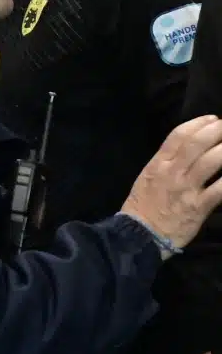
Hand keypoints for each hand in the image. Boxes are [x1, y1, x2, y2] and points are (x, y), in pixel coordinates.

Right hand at [123, 115, 221, 249]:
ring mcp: (186, 189)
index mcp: (158, 163)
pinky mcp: (198, 207)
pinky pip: (220, 189)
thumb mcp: (148, 177)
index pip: (178, 135)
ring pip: (212, 161)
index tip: (213, 119)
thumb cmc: (143, 205)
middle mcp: (172, 172)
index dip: (198, 123)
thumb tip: (188, 149)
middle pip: (198, 143)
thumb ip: (166, 162)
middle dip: (218, 131)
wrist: (140, 234)